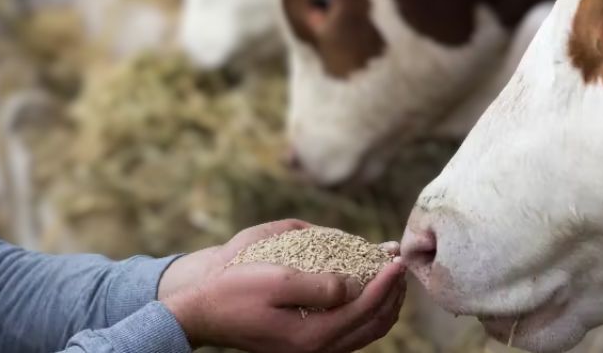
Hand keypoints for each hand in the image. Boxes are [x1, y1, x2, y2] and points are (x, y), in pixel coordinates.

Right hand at [158, 219, 406, 351]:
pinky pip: (351, 330)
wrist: (205, 312)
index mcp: (313, 335)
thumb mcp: (275, 279)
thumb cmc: (235, 291)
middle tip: (397, 261)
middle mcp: (318, 349)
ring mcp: (314, 349)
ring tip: (388, 271)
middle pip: (374, 323)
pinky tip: (364, 287)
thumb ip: (319, 285)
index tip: (396, 257)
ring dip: (383, 300)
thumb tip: (355, 286)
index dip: (386, 281)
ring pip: (366, 330)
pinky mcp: (308, 343)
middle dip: (392, 292)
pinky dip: (366, 308)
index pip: (366, 308)